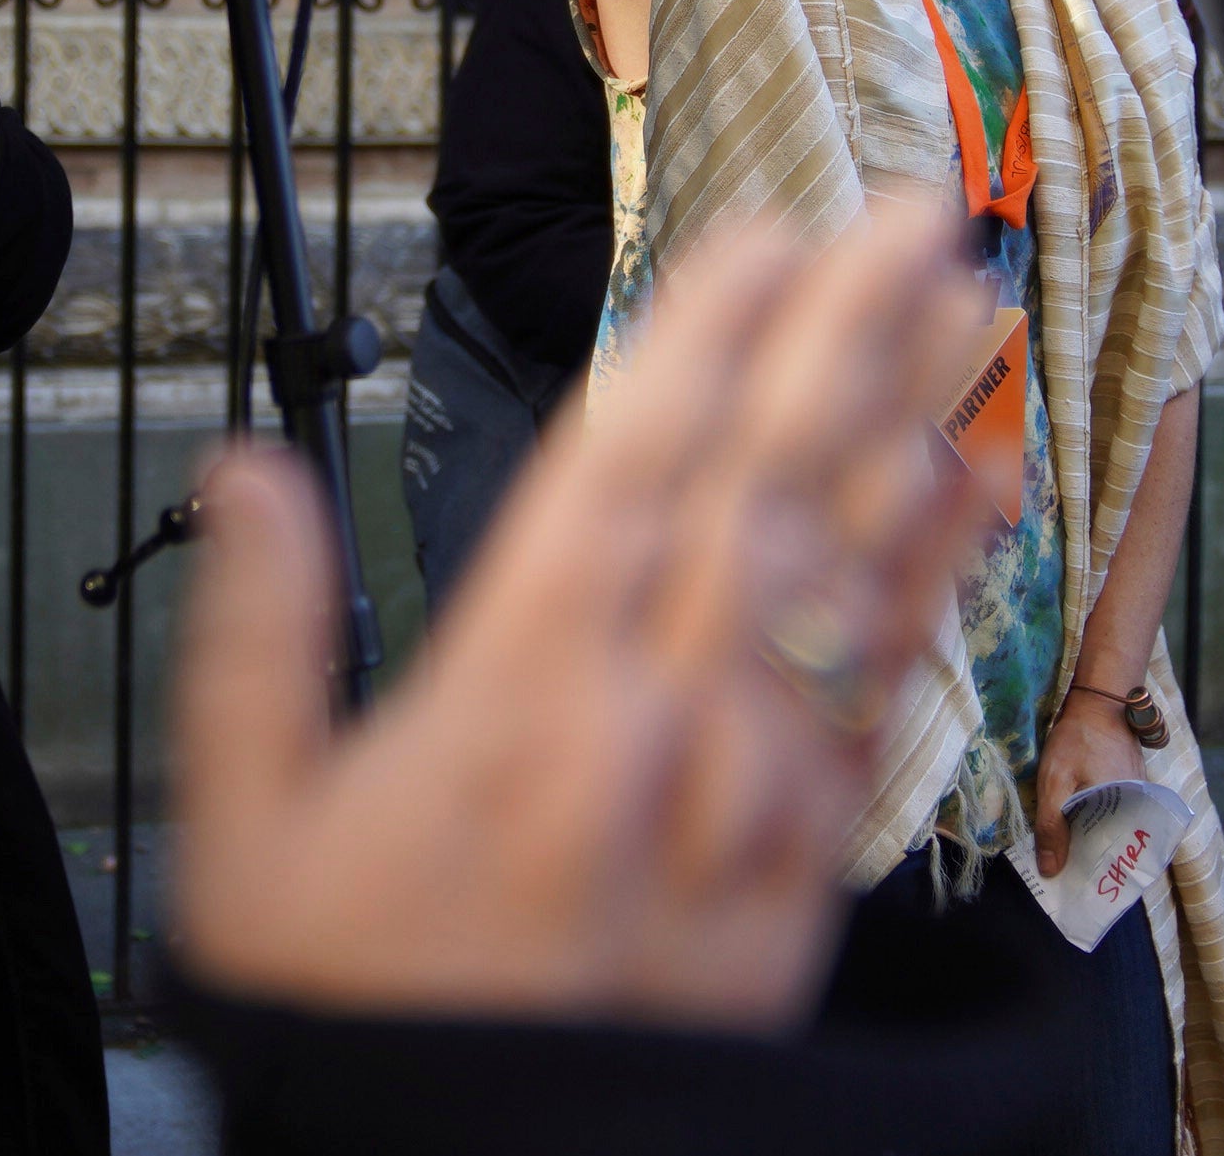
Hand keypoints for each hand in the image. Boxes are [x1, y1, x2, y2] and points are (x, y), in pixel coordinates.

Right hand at [173, 204, 997, 1028]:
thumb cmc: (361, 1014)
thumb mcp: (248, 831)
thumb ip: (256, 637)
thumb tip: (247, 473)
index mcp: (512, 696)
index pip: (627, 468)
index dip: (702, 336)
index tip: (761, 228)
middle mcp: (652, 723)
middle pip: (766, 487)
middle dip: (844, 335)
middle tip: (918, 210)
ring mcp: (747, 793)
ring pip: (843, 569)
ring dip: (909, 416)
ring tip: (963, 299)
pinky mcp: (807, 865)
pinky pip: (888, 686)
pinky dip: (937, 574)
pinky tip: (977, 481)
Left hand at [1029, 690, 1153, 877]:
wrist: (1099, 703)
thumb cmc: (1078, 741)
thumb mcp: (1056, 782)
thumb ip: (1052, 825)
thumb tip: (1050, 871)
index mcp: (1130, 816)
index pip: (1121, 863)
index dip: (1101, 880)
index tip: (1080, 893)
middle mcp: (1141, 813)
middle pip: (1117, 853)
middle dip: (1094, 868)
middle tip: (1068, 883)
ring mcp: (1138, 802)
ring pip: (1115, 836)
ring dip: (1094, 849)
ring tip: (1068, 864)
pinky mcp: (1130, 793)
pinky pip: (1115, 819)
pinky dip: (1098, 829)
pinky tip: (1076, 834)